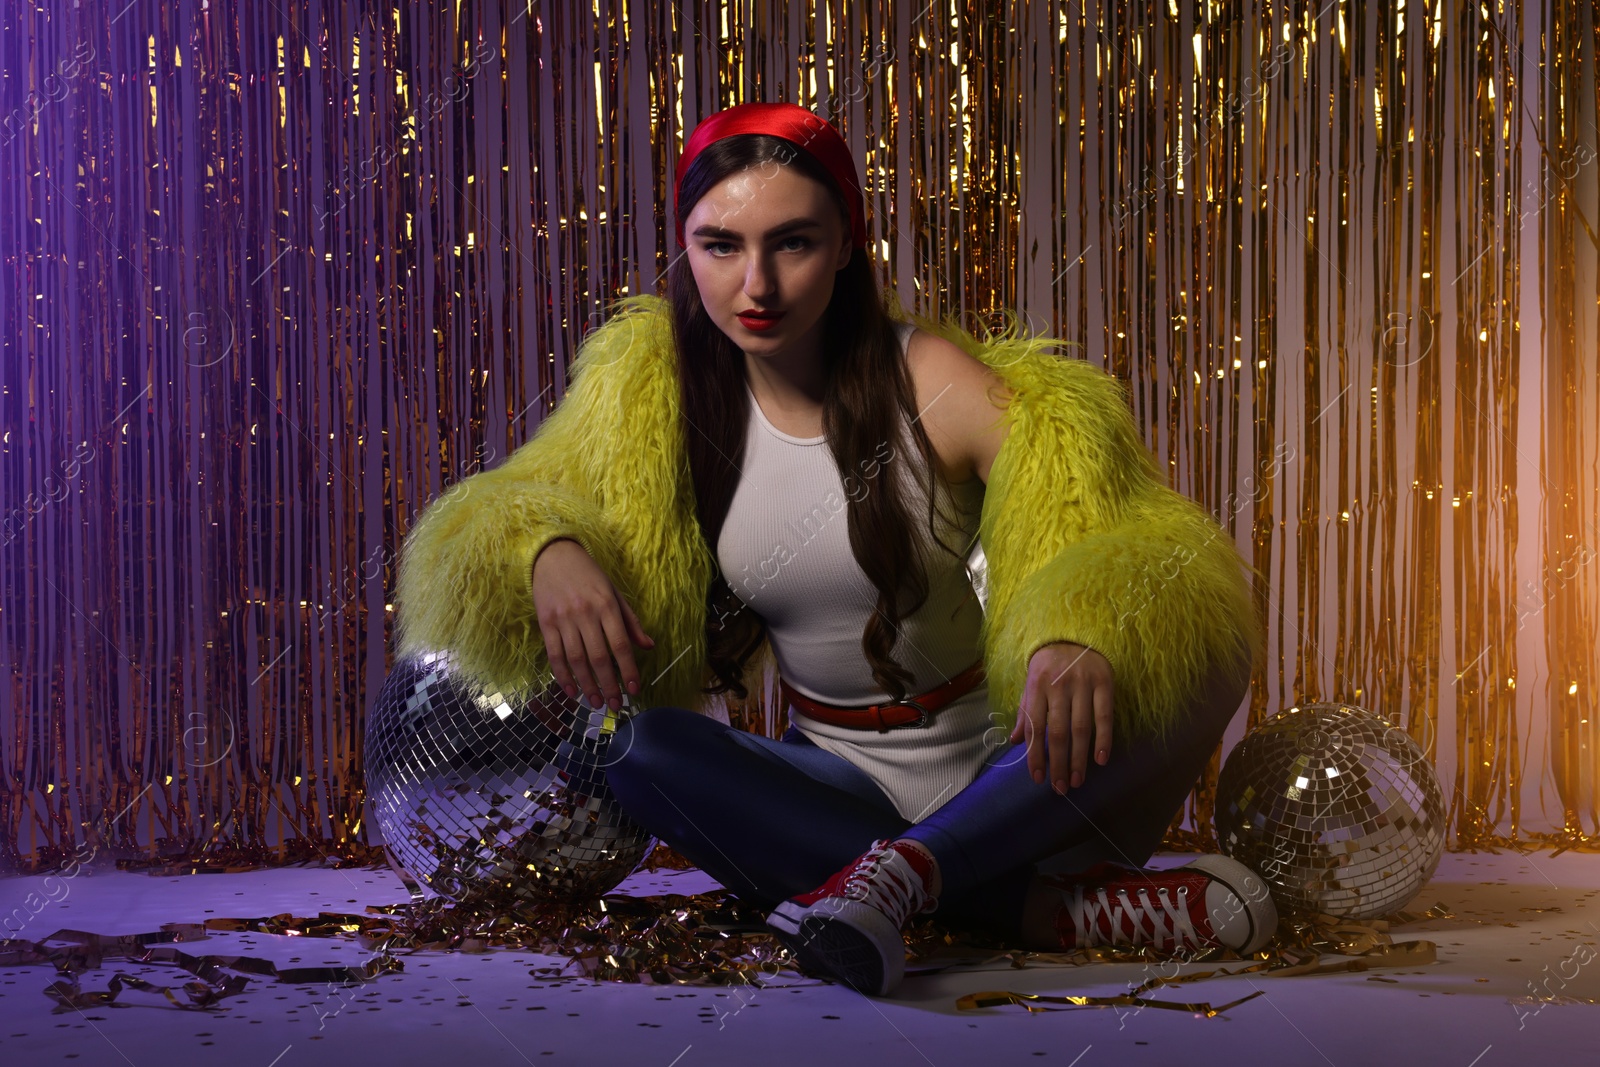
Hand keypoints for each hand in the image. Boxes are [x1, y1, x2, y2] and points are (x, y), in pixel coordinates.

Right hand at [531, 538, 654, 710]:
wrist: (553, 557)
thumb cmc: (589, 576)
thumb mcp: (614, 593)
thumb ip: (630, 622)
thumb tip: (648, 646)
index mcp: (607, 605)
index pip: (621, 644)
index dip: (629, 669)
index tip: (635, 689)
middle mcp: (585, 614)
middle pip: (599, 657)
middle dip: (609, 685)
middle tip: (616, 706)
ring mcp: (563, 619)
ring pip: (577, 660)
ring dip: (587, 685)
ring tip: (596, 703)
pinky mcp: (545, 623)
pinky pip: (555, 655)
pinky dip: (563, 676)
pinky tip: (571, 691)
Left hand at [1007, 641, 1112, 793]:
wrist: (1072, 633)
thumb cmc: (1048, 665)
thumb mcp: (1031, 684)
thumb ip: (1025, 713)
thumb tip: (1015, 742)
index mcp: (1036, 686)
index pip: (1035, 728)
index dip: (1036, 755)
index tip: (1037, 778)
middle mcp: (1058, 685)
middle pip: (1058, 732)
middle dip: (1058, 764)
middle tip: (1060, 788)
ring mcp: (1083, 683)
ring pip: (1081, 728)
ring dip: (1079, 759)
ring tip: (1077, 780)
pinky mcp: (1104, 682)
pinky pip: (1105, 716)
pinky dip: (1104, 740)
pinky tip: (1100, 760)